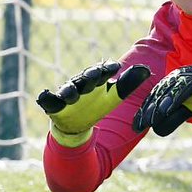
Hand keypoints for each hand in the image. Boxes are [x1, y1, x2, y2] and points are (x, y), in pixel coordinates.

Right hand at [36, 60, 151, 146]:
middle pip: (84, 78)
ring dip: (69, 90)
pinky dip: (46, 97)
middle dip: (89, 77)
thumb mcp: (114, 96)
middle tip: (95, 75)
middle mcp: (80, 85)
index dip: (107, 69)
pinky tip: (45, 95)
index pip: (101, 72)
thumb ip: (128, 83)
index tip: (115, 67)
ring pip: (68, 89)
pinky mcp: (54, 105)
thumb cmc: (96, 105)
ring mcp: (67, 94)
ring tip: (72, 94)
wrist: (79, 124)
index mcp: (95, 81)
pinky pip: (48, 100)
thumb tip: (146, 69)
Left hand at [132, 48, 191, 136]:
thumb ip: (175, 117)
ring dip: (156, 108)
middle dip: (146, 112)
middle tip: (137, 126)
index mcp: (172, 84)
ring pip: (166, 94)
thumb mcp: (191, 107)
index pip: (154, 98)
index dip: (145, 112)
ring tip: (147, 122)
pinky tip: (164, 112)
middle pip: (156, 96)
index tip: (137, 126)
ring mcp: (184, 78)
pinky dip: (171, 101)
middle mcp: (174, 78)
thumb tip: (158, 130)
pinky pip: (180, 92)